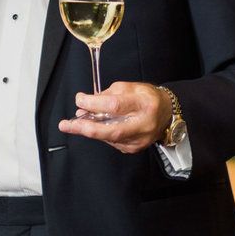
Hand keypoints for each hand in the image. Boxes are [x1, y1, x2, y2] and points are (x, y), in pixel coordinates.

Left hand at [57, 81, 172, 153]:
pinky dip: (99, 133)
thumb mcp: (130, 87)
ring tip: (75, 122)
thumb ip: (108, 94)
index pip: (115, 106)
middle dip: (85, 128)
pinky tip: (93, 126)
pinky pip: (110, 141)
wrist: (166, 113)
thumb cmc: (148, 98)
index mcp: (143, 105)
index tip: (80, 100)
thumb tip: (86, 102)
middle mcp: (142, 125)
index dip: (94, 104)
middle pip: (110, 130)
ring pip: (107, 137)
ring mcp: (138, 140)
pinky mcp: (133, 148)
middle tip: (67, 125)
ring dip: (88, 129)